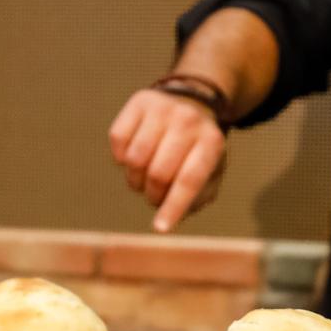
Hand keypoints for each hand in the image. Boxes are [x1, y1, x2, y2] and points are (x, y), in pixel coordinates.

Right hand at [108, 89, 227, 231]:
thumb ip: (198, 197)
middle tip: (155, 197)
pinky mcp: (139, 102)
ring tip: (144, 178)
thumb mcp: (211, 172)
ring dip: (135, 180)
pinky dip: (121, 158)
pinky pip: (118, 139)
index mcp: (212, 142)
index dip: (173, 207)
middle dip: (153, 196)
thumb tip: (171, 214)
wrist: (191, 103)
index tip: (160, 229)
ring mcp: (163, 108)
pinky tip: (133, 156)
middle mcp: (188, 121)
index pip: (189, 180)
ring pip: (134, 159)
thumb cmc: (198, 150)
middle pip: (158, 173)